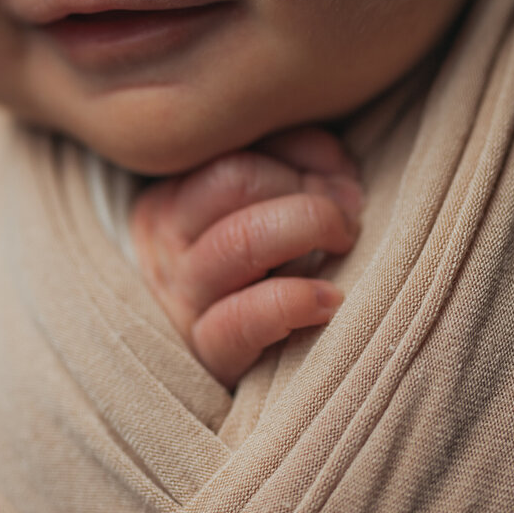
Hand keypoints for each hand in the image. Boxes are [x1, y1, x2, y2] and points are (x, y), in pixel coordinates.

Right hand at [131, 126, 362, 388]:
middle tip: (349, 214)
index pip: (239, 145)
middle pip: (237, 178)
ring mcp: (181, 295)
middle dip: (308, 189)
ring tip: (344, 244)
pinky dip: (295, 301)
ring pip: (242, 238)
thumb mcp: (258, 212)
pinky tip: (330, 300)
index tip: (342, 174)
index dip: (305, 151)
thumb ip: (294, 171)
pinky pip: (243, 319)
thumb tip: (342, 177)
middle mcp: (164, 237)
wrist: (204, 367)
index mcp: (173, 192)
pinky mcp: (205, 352)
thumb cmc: (253, 276)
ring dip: (310, 228)